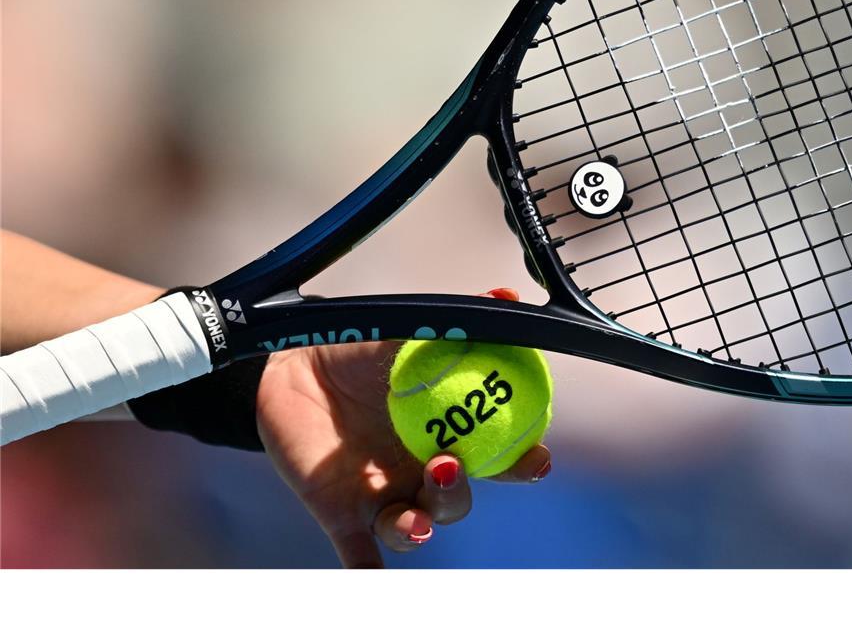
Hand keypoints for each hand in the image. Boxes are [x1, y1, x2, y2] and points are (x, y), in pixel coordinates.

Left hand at [254, 288, 551, 566]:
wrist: (289, 367)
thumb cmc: (360, 350)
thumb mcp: (407, 331)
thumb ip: (455, 321)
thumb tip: (504, 298)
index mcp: (450, 433)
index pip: (499, 457)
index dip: (524, 463)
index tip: (535, 458)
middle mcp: (423, 472)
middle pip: (457, 499)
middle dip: (461, 493)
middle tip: (450, 467)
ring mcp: (385, 498)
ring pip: (416, 527)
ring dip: (420, 526)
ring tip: (414, 515)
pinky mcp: (343, 517)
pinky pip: (360, 555)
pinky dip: (368, 572)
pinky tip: (371, 581)